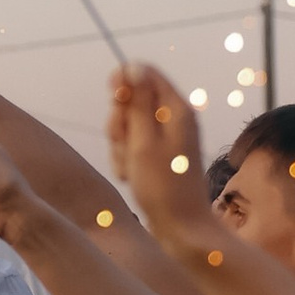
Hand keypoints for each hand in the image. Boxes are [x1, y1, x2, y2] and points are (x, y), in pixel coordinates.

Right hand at [107, 65, 214, 254]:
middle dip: (120, 121)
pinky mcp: (157, 155)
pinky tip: (131, 177)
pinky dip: (125, 159)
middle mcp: (173, 120)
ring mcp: (165, 138)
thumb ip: (137, 102)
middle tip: (124, 142)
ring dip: (120, 145)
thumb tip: (133, 66)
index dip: (124, 82)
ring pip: (127, 126)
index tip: (113, 98)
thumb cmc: (164, 187)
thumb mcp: (144, 141)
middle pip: (132, 100)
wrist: (181, 228)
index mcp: (176, 110)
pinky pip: (131, 146)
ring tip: (129, 168)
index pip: (145, 74)